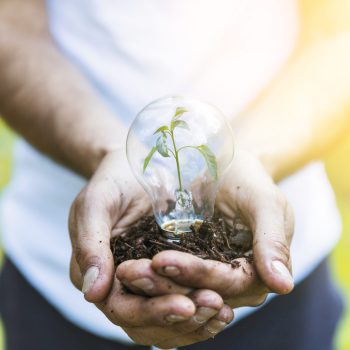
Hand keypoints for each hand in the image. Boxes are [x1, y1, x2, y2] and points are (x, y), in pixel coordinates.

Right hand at [68, 150, 232, 346]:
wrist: (136, 167)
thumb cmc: (114, 181)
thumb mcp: (97, 204)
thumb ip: (91, 244)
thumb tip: (93, 293)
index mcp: (101, 274)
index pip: (122, 308)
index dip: (152, 311)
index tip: (185, 304)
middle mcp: (123, 287)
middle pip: (149, 321)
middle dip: (182, 318)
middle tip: (214, 304)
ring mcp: (148, 283)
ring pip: (168, 320)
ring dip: (197, 321)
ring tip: (224, 310)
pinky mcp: (171, 275)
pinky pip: (184, 301)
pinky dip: (202, 312)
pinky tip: (226, 305)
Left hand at [118, 151, 293, 307]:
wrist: (226, 166)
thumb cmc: (248, 180)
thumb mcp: (264, 202)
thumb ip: (273, 240)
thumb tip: (283, 286)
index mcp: (256, 271)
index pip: (228, 284)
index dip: (197, 275)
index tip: (163, 260)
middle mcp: (233, 282)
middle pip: (200, 294)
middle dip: (166, 285)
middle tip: (131, 271)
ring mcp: (209, 276)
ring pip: (181, 293)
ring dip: (152, 287)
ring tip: (125, 271)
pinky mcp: (189, 267)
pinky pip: (169, 281)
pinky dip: (150, 280)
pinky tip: (127, 271)